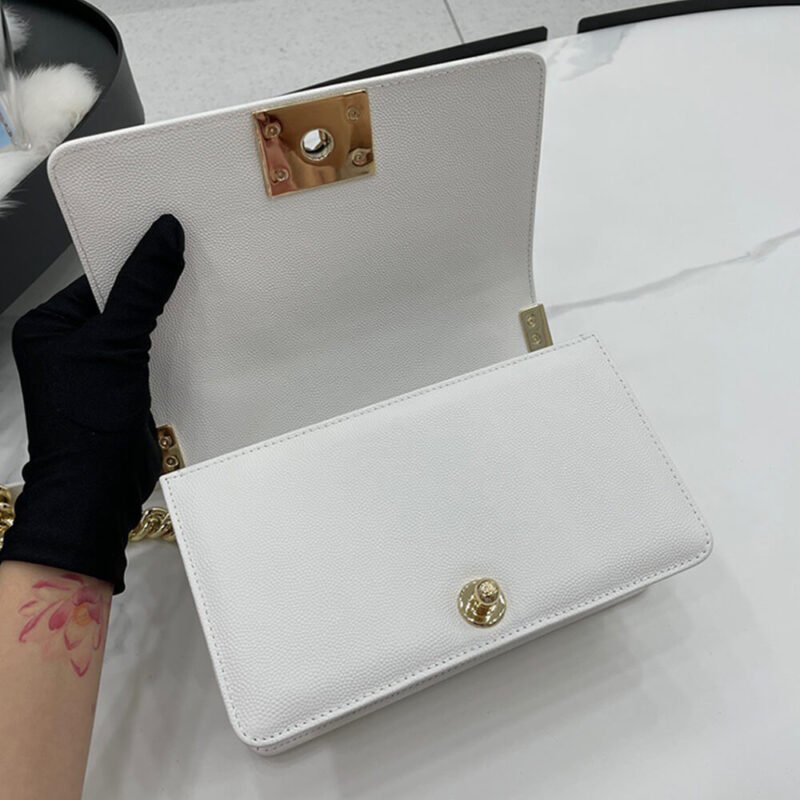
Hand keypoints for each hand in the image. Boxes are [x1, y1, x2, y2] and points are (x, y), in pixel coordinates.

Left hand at [0, 215, 184, 592]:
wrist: (98, 488)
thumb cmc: (88, 417)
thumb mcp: (116, 342)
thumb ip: (142, 289)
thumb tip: (165, 234)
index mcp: (48, 326)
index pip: (99, 280)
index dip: (135, 261)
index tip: (172, 239)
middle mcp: (69, 344)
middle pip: (121, 303)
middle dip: (155, 289)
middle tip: (196, 260)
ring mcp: (98, 369)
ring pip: (139, 329)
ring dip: (168, 317)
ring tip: (205, 293)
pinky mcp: (124, 388)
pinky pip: (151, 354)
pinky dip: (173, 345)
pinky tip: (199, 332)